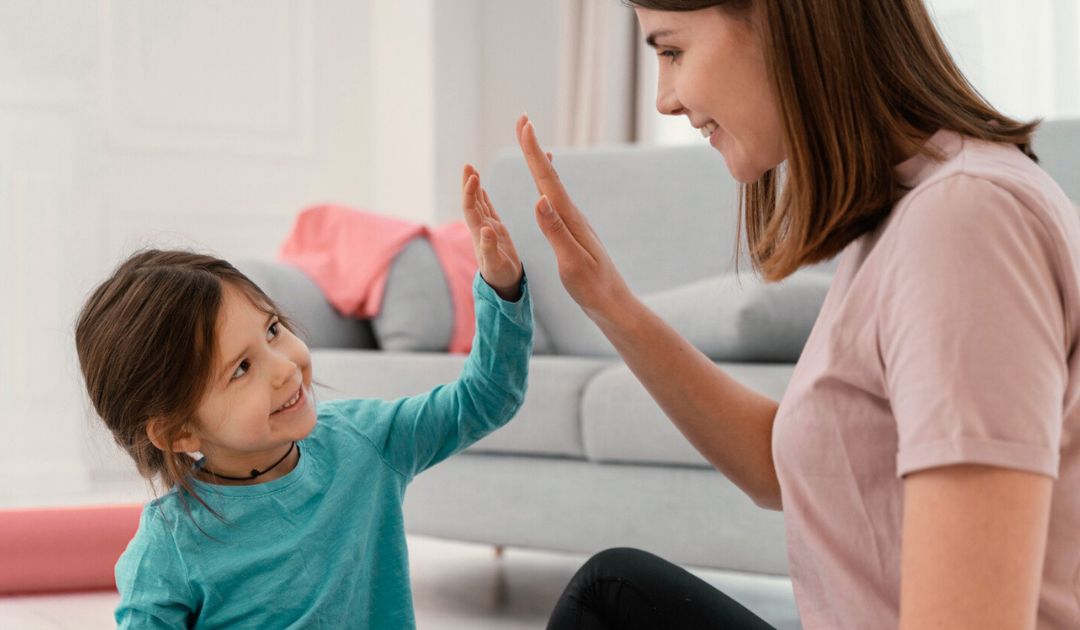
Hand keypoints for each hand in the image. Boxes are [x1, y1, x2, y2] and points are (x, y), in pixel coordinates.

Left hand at [462, 164, 522, 300]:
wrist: (503, 284)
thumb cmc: (500, 276)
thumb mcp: (496, 264)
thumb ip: (489, 248)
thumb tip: (485, 229)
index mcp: (479, 235)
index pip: (471, 209)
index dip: (470, 193)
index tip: (473, 177)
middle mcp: (480, 229)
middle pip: (472, 202)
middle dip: (469, 183)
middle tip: (467, 165)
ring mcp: (487, 228)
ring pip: (479, 203)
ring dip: (474, 186)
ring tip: (472, 169)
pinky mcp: (495, 230)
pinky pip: (487, 209)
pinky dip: (483, 196)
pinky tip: (481, 187)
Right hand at [514, 114, 631, 321]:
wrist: (614, 305)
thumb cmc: (592, 288)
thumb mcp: (571, 262)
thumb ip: (555, 231)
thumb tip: (539, 199)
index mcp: (570, 220)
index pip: (547, 180)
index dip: (533, 151)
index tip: (524, 125)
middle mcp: (573, 216)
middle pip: (549, 176)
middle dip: (533, 148)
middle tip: (523, 121)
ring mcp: (575, 224)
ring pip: (553, 186)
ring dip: (539, 164)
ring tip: (531, 144)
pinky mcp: (574, 234)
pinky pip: (556, 202)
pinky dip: (548, 186)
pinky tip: (547, 189)